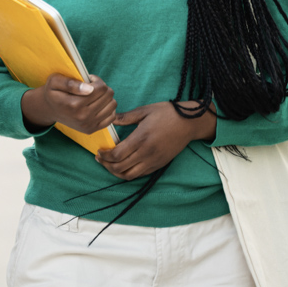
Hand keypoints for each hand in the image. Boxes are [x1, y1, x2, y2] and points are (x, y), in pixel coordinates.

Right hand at [21, 73, 115, 134]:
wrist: (50, 110)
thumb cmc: (53, 93)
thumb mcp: (55, 82)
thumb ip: (70, 83)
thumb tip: (89, 89)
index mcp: (74, 104)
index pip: (100, 88)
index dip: (96, 80)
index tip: (89, 80)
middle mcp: (82, 117)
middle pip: (108, 95)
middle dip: (102, 88)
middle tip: (92, 87)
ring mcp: (88, 125)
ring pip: (112, 105)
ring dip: (106, 97)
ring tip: (95, 95)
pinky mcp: (92, 129)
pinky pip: (111, 117)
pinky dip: (108, 108)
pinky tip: (98, 104)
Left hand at [96, 101, 216, 179]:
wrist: (190, 123)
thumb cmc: (167, 113)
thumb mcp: (144, 111)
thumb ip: (126, 117)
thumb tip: (110, 119)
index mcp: (141, 138)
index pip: (117, 155)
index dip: (104, 156)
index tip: (98, 151)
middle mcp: (147, 153)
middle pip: (120, 168)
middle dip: (106, 165)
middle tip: (99, 158)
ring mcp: (154, 161)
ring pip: (130, 175)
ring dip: (116, 172)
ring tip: (109, 164)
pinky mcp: (159, 165)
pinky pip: (140, 174)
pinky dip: (128, 173)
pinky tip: (123, 165)